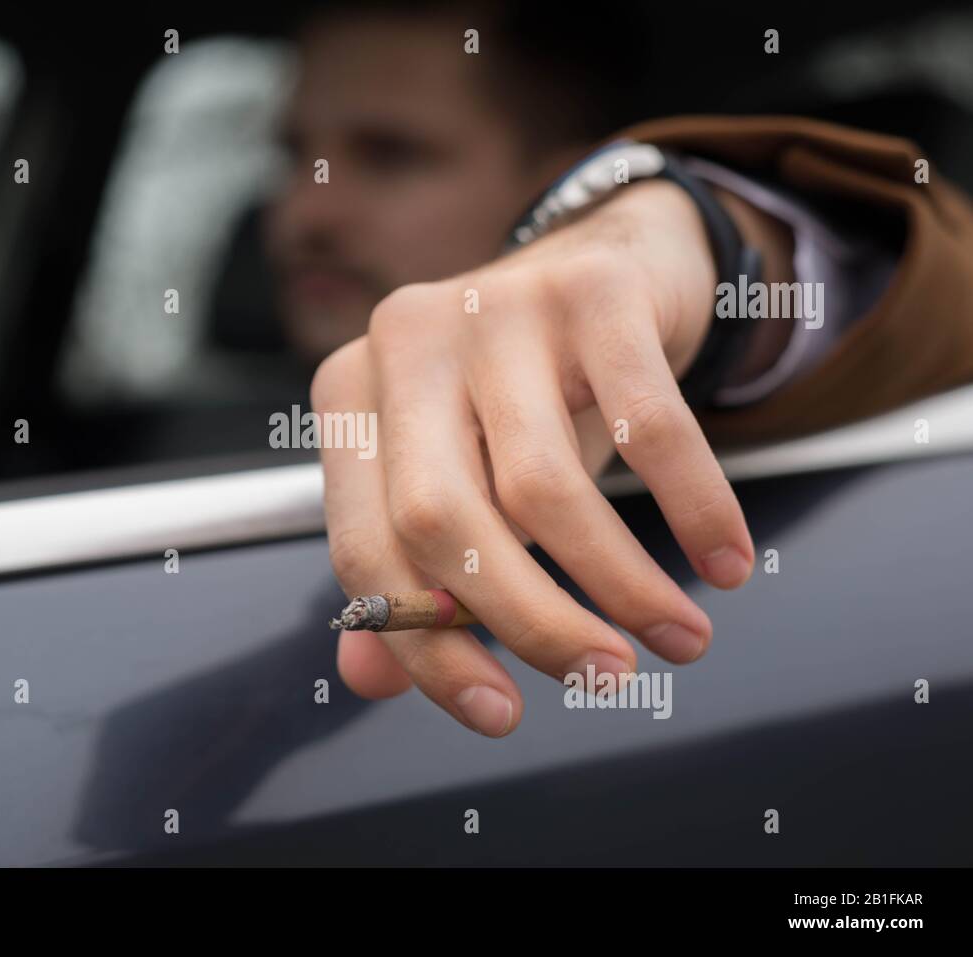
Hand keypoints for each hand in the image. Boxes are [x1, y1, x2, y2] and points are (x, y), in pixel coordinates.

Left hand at [312, 178, 768, 736]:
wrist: (601, 265)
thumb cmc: (515, 399)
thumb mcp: (454, 480)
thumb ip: (406, 576)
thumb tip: (367, 679)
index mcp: (350, 397)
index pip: (366, 549)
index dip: (427, 647)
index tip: (500, 715)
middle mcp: (405, 342)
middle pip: (443, 521)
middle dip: (530, 625)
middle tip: (603, 681)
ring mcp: (496, 305)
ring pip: (545, 487)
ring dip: (622, 585)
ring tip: (679, 640)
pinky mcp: (592, 288)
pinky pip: (650, 427)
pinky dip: (695, 509)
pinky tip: (723, 567)